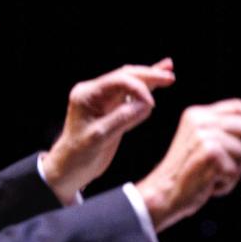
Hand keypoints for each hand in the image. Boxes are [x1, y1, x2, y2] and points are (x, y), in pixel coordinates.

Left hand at [41, 59, 175, 203]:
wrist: (71, 168)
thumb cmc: (79, 154)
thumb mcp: (99, 138)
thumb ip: (122, 119)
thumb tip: (146, 104)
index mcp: (87, 95)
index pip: (117, 81)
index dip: (138, 88)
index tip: (151, 105)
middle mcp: (94, 93)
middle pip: (125, 76)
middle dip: (148, 76)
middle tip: (169, 77)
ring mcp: (103, 100)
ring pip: (130, 83)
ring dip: (149, 78)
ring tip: (169, 72)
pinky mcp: (112, 109)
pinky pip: (130, 95)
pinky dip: (145, 89)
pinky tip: (158, 82)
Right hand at [135, 99, 240, 231]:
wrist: (164, 194)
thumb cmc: (188, 174)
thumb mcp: (203, 143)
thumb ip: (225, 131)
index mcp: (197, 114)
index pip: (238, 106)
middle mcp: (200, 120)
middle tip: (227, 165)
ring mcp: (204, 135)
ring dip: (235, 170)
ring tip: (213, 175)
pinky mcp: (209, 153)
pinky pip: (236, 169)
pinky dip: (227, 182)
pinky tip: (209, 183)